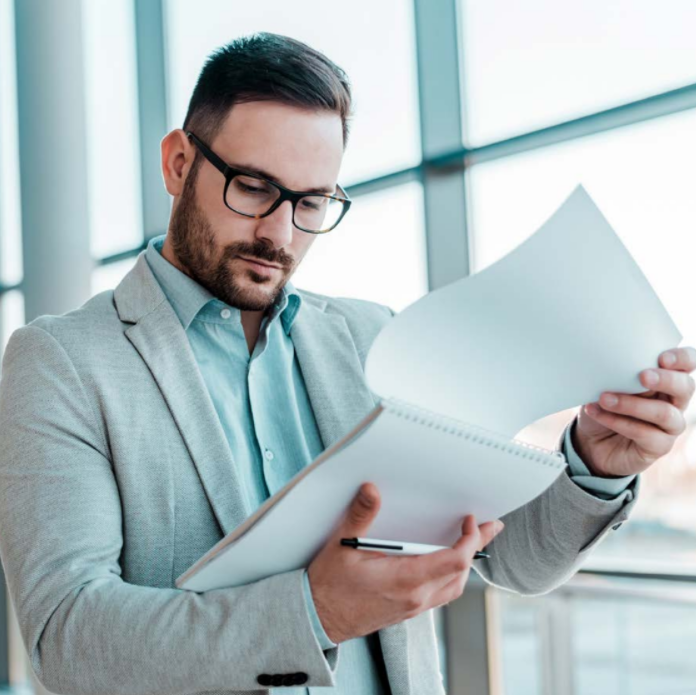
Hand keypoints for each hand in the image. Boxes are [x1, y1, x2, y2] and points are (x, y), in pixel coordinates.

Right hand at [307, 482, 502, 643]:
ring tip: (473, 543)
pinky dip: (451, 575)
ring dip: (465, 564)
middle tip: (490, 527)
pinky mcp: (407, 611)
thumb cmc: (329, 585)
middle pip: (460, 573)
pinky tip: (444, 562)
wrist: (318, 619)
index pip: (453, 561)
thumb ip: (361, 516)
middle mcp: (415, 597)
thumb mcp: (342, 544)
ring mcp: (413, 607)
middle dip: (477, 547)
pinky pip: (440, 594)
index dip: (469, 539)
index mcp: (405, 580)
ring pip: (453, 587)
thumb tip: (371, 490)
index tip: (471, 520)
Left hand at [573, 347, 695, 476]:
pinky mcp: (659, 446)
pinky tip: (596, 413)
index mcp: (666, 378)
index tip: (663, 358)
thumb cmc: (601, 404)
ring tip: (603, 398)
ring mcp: (670, 426)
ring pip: (664, 413)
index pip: (687, 363)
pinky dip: (618, 422)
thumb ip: (618, 374)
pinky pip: (645, 434)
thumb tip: (618, 365)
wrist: (589, 441)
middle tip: (642, 376)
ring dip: (632, 404)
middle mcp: (674, 401)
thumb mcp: (605, 384)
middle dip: (665, 379)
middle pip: (686, 387)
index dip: (682, 358)